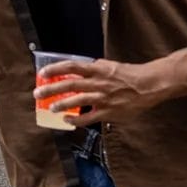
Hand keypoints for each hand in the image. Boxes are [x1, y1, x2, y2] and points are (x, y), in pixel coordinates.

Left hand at [36, 56, 173, 121]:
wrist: (148, 85)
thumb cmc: (130, 75)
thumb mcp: (109, 66)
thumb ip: (94, 70)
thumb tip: (77, 72)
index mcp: (97, 69)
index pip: (71, 66)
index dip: (55, 69)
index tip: (43, 73)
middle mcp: (97, 82)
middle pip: (69, 84)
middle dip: (51, 89)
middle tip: (38, 93)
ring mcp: (102, 98)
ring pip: (76, 101)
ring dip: (61, 105)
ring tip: (51, 108)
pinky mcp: (108, 111)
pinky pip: (88, 118)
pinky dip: (76, 120)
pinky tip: (67, 120)